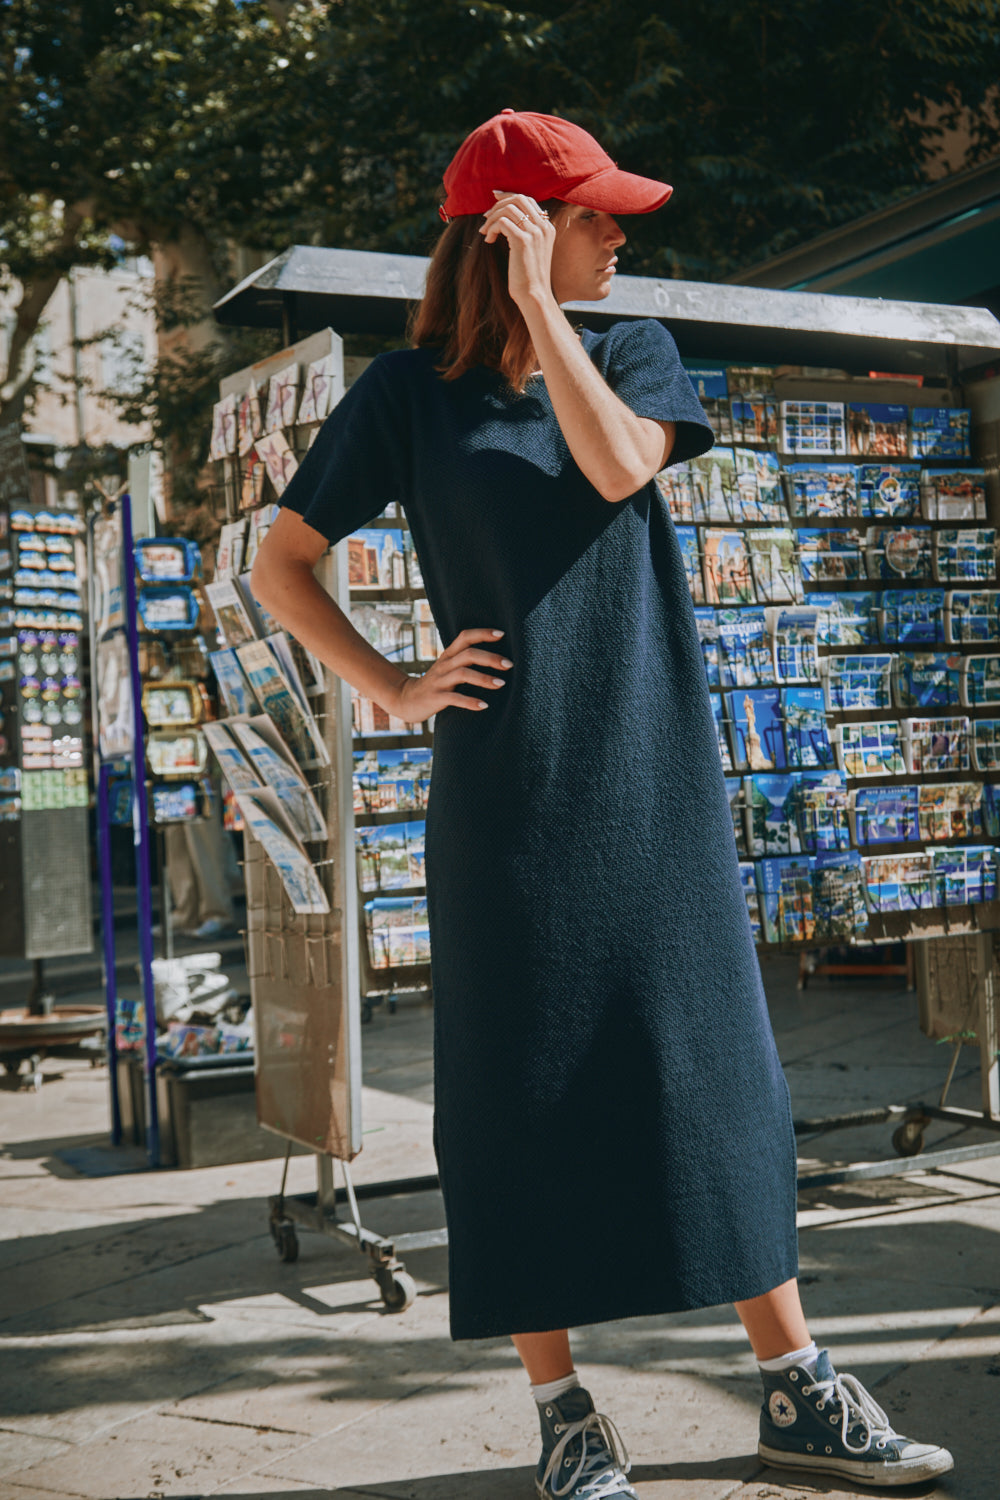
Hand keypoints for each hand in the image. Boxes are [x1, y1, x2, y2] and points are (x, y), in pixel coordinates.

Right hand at [391, 627, 511, 721]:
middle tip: (509, 664)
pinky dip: (470, 702)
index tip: (501, 634)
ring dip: (484, 678)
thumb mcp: (448, 668)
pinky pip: (454, 698)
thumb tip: (496, 658)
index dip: (483, 633)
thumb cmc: (435, 684)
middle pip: (468, 654)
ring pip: (462, 674)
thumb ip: (466, 661)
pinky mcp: (435, 698)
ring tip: (501, 684)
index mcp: (448, 655)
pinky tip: (484, 706)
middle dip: (490, 658)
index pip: (465, 637)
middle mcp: (444, 665)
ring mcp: (439, 681)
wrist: (405, 699)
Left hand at [480, 190, 555, 310]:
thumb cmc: (528, 276)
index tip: (494, 197)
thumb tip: (506, 218)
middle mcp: (543, 226)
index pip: (527, 200)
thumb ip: (525, 232)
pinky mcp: (523, 241)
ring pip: (508, 209)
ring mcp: (534, 232)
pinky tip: (489, 240)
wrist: (534, 294)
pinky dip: (492, 228)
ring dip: (492, 218)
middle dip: (498, 204)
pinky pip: (502, 222)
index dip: (508, 195)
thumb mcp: (531, 250)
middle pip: (518, 198)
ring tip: (485, 232)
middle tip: (485, 217)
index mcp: (547, 227)